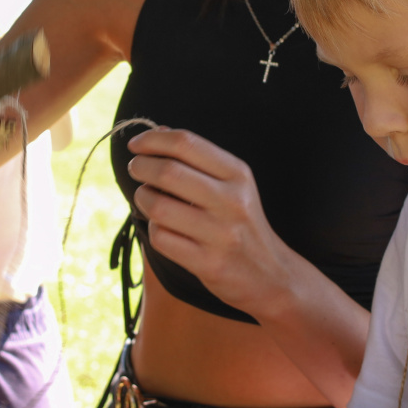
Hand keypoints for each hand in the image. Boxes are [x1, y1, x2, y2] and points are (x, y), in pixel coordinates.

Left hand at [126, 129, 291, 314]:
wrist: (271, 275)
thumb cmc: (241, 223)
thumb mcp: (232, 185)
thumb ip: (198, 159)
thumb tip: (157, 131)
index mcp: (238, 174)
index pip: (187, 143)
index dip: (153, 140)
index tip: (136, 144)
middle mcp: (232, 201)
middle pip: (168, 172)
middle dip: (141, 166)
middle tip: (136, 168)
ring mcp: (221, 234)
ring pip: (158, 207)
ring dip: (142, 199)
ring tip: (146, 198)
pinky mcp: (208, 263)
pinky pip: (161, 238)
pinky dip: (154, 229)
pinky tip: (163, 228)